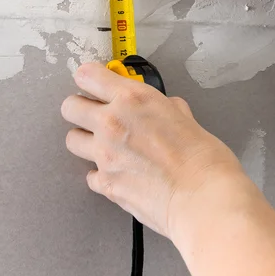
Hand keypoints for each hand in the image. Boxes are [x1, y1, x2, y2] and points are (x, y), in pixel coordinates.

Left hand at [61, 62, 242, 238]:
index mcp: (133, 99)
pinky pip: (90, 174)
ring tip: (106, 145)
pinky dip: (100, 173)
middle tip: (96, 113)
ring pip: (73, 140)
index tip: (95, 83)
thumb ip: (164, 108)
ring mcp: (104, 155)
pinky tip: (118, 172)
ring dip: (86, 139)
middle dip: (81, 108)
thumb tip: (162, 109)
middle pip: (70, 106)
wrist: (203, 200)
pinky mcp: (106, 184)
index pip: (88, 75)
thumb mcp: (186, 118)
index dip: (90, 78)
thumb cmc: (204, 161)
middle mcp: (112, 123)